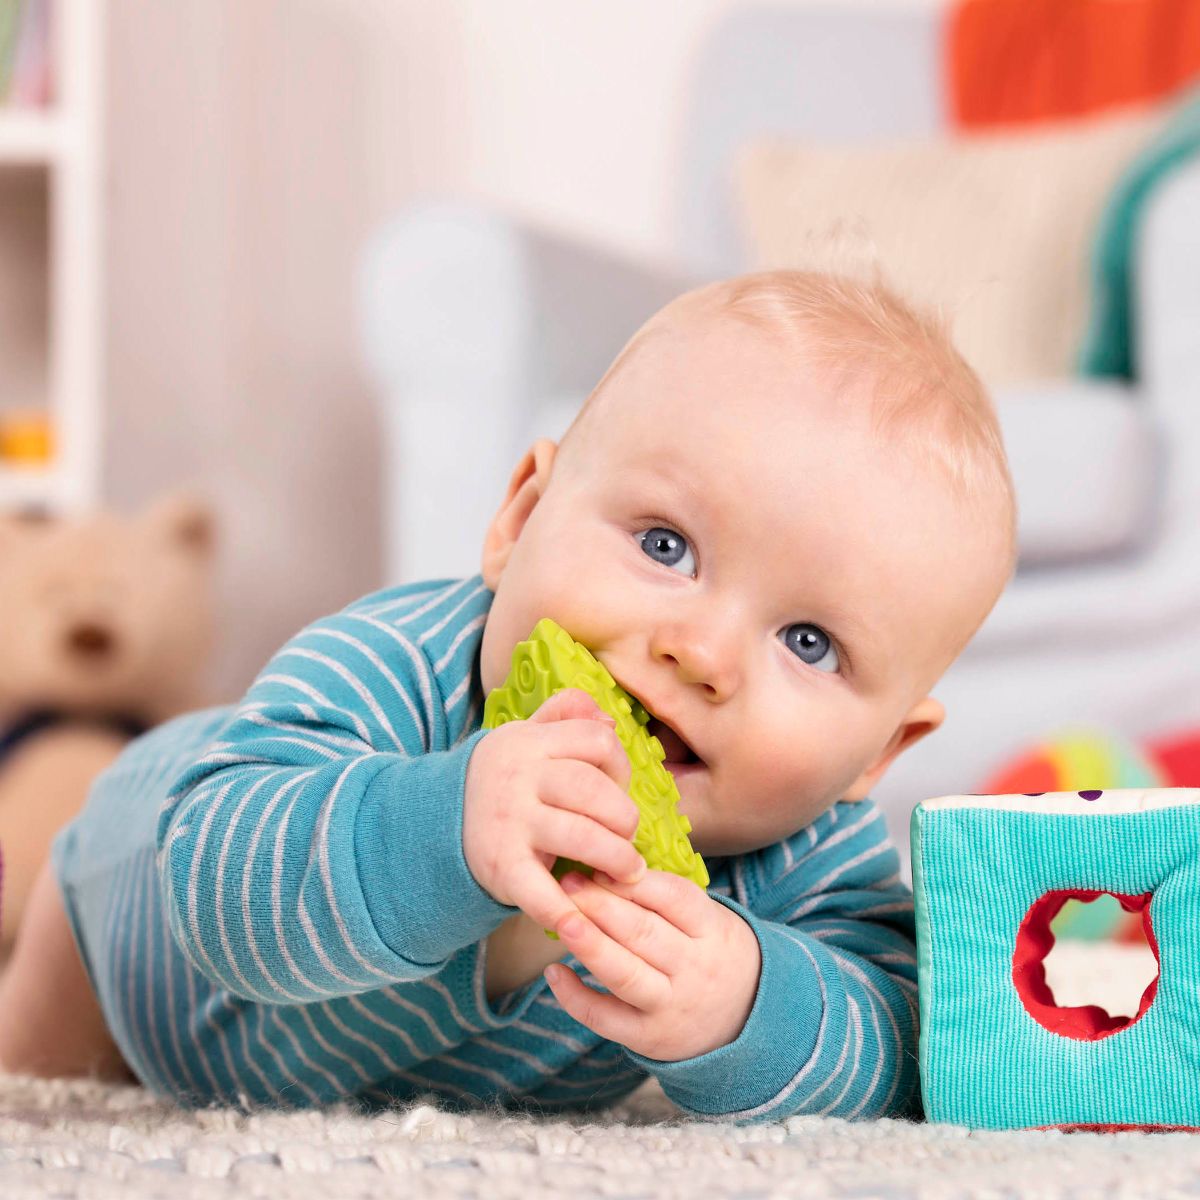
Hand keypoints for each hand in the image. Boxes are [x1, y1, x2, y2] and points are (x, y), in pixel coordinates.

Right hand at [463, 688, 643, 936]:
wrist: (430, 822)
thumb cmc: (501, 780)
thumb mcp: (525, 737)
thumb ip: (565, 717)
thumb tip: (608, 719)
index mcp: (530, 741)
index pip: (596, 740)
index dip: (621, 766)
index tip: (619, 788)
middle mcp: (518, 778)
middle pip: (593, 789)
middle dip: (625, 816)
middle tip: (629, 834)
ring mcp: (510, 823)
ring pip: (583, 836)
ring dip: (618, 857)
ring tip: (628, 870)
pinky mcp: (501, 867)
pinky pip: (541, 891)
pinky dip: (566, 911)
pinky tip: (587, 922)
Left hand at [543, 869, 761, 1061]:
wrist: (748, 1020)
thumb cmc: (713, 952)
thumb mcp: (711, 919)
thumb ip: (670, 896)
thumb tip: (611, 861)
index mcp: (712, 931)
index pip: (673, 898)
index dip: (633, 881)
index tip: (599, 863)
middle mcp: (694, 969)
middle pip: (643, 933)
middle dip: (600, 904)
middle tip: (567, 881)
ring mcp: (671, 1006)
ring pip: (625, 974)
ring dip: (589, 945)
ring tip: (561, 919)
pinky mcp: (648, 1038)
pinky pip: (606, 1018)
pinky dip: (576, 997)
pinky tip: (555, 972)